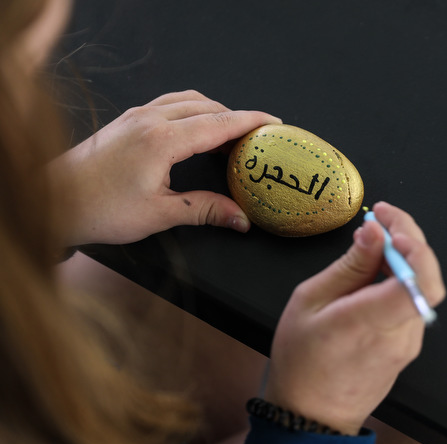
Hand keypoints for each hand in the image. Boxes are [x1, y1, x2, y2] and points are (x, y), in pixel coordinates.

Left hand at [49, 90, 280, 245]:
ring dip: (214, 111)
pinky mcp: (127, 120)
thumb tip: (241, 219)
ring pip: (188, 100)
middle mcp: (150, 119)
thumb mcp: (160, 214)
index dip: (250, 121)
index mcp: (162, 140)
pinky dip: (192, 110)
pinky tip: (195, 130)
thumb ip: (205, 211)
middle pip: (207, 106)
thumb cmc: (99, 209)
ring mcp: (136, 115)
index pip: (219, 122)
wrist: (52, 199)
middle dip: (236, 117)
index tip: (274, 123)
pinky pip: (169, 103)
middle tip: (257, 137)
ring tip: (230, 135)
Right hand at [264, 202, 445, 434]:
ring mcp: (408, 342)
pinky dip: (403, 277)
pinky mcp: (408, 345)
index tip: (389, 225)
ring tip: (377, 236)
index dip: (414, 245)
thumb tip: (374, 232)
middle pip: (428, 277)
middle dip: (410, 236)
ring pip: (423, 287)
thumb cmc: (302, 362)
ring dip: (407, 255)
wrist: (312, 416)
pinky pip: (413, 301)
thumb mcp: (309, 302)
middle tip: (382, 217)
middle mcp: (399, 334)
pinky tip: (381, 266)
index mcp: (371, 322)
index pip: (420, 282)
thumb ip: (349, 265)